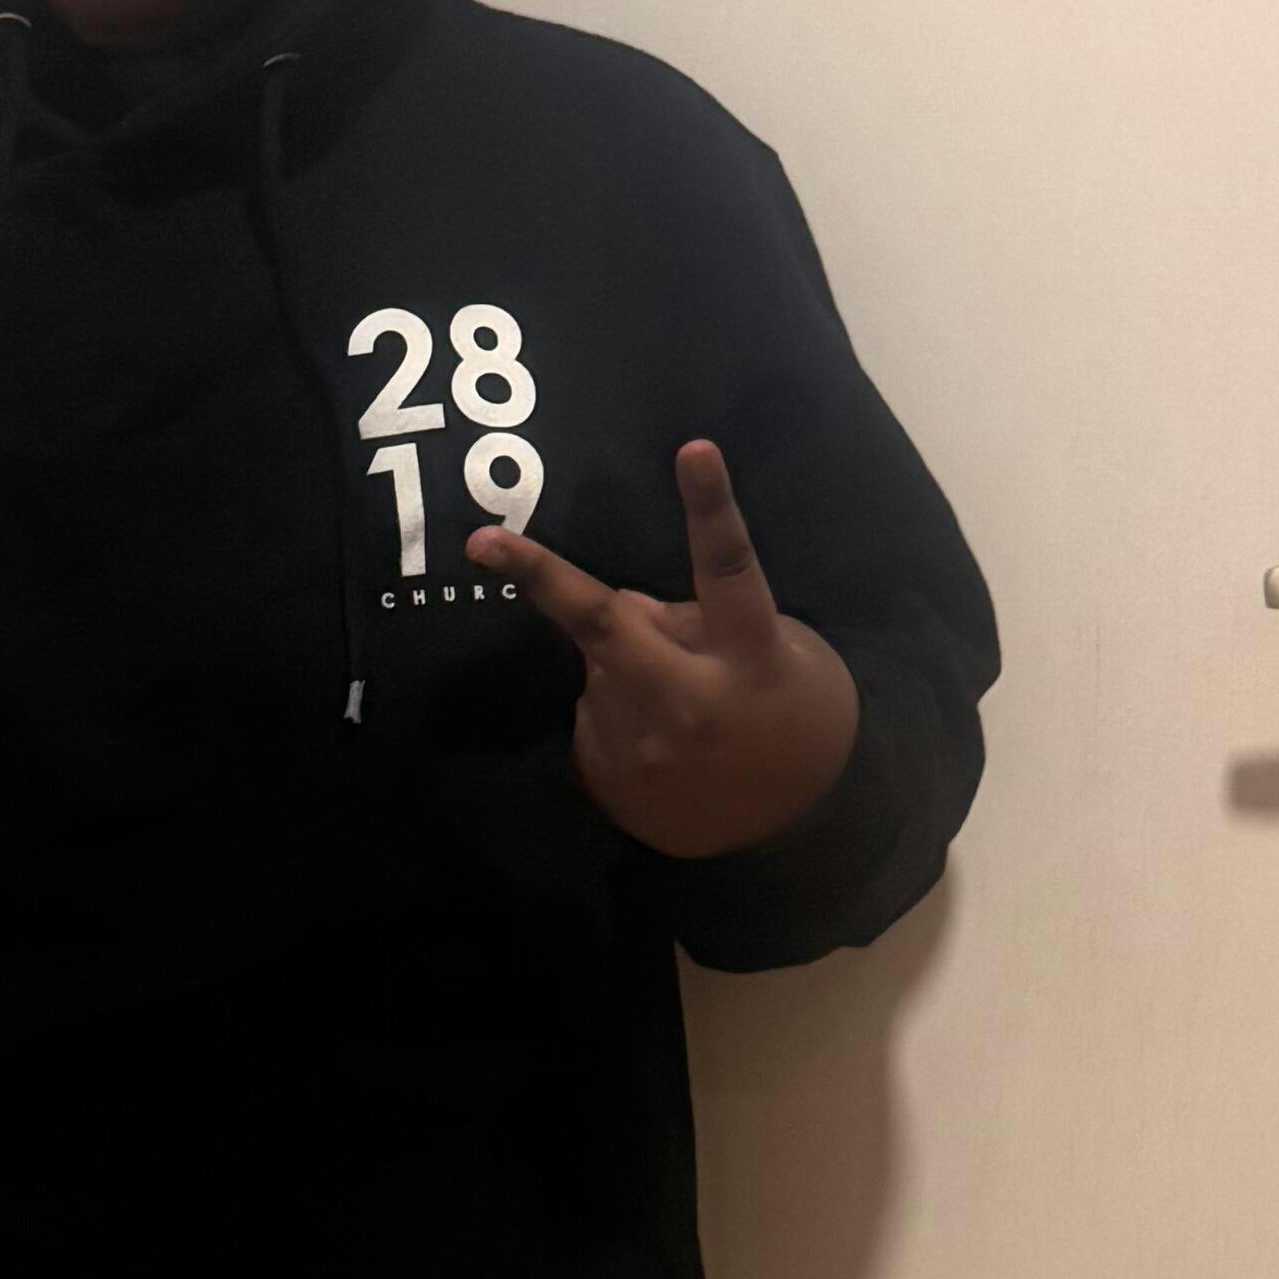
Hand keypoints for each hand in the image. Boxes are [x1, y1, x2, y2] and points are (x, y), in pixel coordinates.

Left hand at [473, 439, 858, 856]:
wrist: (796, 830)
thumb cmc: (797, 715)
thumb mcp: (781, 652)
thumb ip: (703, 619)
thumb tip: (627, 606)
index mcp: (749, 655)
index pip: (729, 569)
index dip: (710, 507)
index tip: (693, 449)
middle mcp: (689, 702)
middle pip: (605, 625)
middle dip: (541, 577)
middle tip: (482, 542)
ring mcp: (643, 748)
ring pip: (599, 669)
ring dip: (621, 663)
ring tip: (679, 701)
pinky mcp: (612, 780)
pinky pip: (594, 715)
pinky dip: (617, 709)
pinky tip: (661, 742)